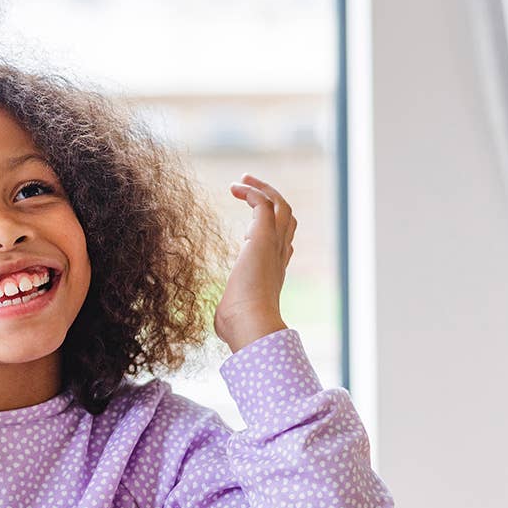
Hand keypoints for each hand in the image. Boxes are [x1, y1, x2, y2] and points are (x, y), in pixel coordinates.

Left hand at [215, 174, 295, 352]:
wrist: (250, 325)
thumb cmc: (238, 328)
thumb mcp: (233, 318)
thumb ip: (230, 314)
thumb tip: (221, 325)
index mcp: (274, 276)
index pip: (282, 247)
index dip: (272, 233)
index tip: (249, 228)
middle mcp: (278, 258)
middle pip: (286, 220)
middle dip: (270, 201)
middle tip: (248, 188)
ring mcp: (274, 246)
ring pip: (280, 206)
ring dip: (263, 189)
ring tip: (243, 179)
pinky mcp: (263, 237)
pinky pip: (264, 203)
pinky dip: (252, 191)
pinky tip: (235, 187)